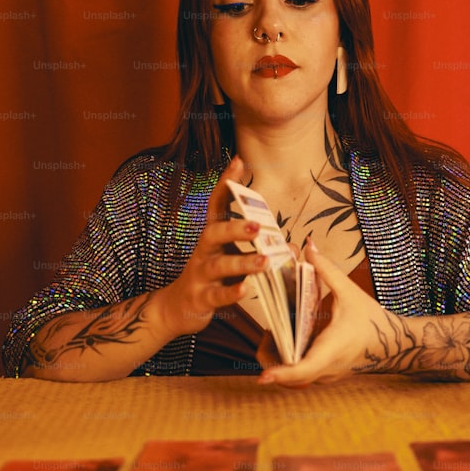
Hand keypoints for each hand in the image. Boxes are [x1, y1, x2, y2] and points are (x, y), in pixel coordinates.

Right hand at [152, 156, 267, 337]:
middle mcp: (204, 252)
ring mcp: (200, 275)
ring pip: (219, 265)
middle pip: (214, 233)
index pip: (216, 205)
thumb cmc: (212, 279)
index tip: (239, 162)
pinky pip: (216, 295)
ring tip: (263, 261)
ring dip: (242, 262)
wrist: (177, 308)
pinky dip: (231, 292)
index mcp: (212, 238)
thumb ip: (258, 251)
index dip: (226, 184)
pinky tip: (245, 289)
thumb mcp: (232, 259)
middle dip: (234, 227)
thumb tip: (292, 245)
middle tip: (257, 225)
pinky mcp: (201, 299)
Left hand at [257, 238, 388, 386]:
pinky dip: (288, 363)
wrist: (394, 344)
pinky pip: (301, 375)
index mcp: (332, 349)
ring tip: (270, 336)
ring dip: (277, 362)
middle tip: (263, 337)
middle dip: (270, 360)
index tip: (263, 376)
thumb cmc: (371, 319)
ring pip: (294, 380)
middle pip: (290, 378)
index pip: (304, 369)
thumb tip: (309, 245)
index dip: (282, 374)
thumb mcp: (349, 292)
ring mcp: (326, 376)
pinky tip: (284, 340)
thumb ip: (326, 269)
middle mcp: (327, 368)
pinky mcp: (325, 375)